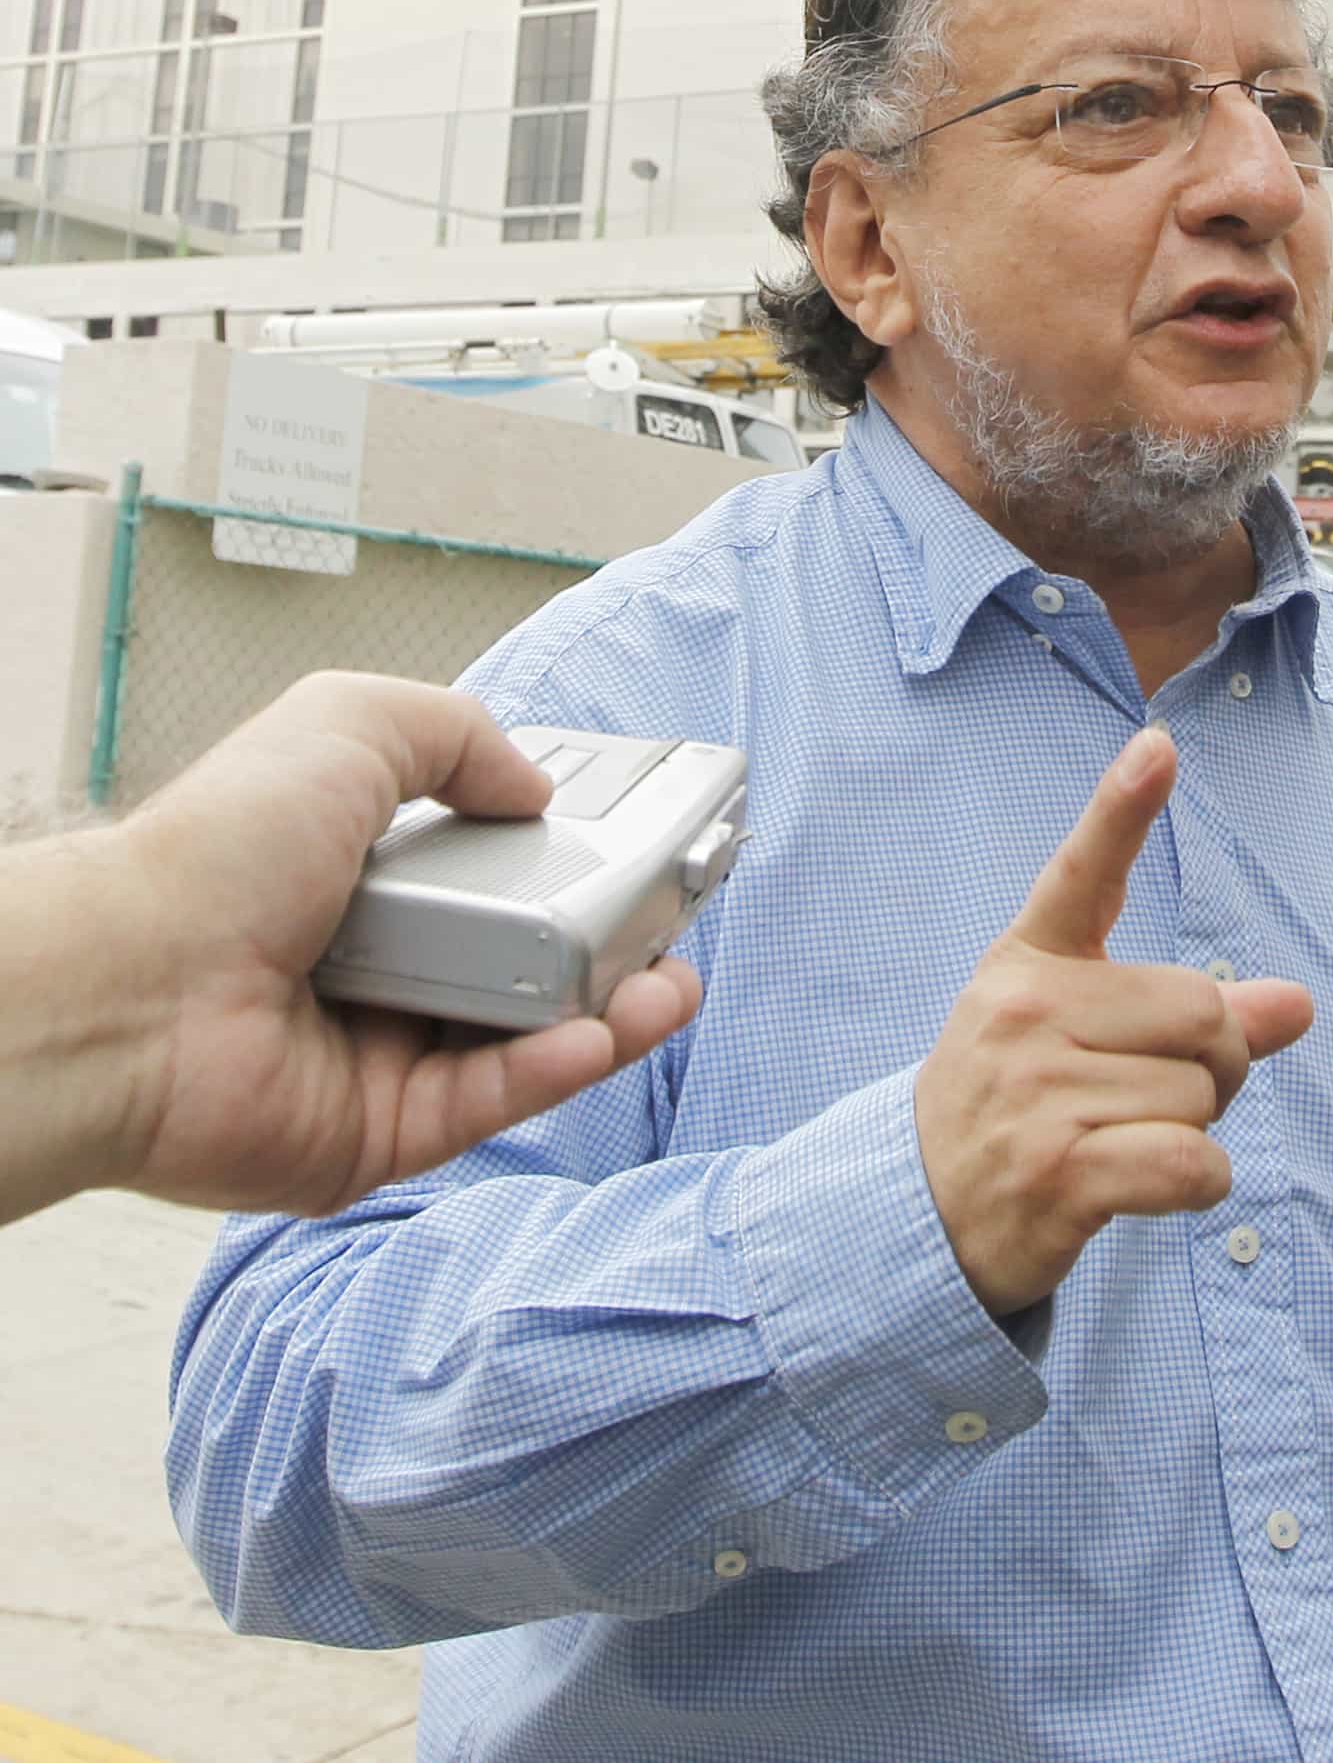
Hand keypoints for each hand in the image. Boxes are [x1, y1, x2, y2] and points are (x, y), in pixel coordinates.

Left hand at [3, 672, 704, 1226]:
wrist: (133, 986)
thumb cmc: (208, 859)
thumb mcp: (345, 726)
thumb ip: (456, 734)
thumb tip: (535, 788)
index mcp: (360, 880)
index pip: (491, 875)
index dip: (567, 867)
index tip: (634, 855)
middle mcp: (372, 969)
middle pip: (522, 964)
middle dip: (608, 950)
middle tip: (668, 927)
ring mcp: (375, 1059)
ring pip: (521, 1044)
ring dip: (605, 1017)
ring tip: (664, 987)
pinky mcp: (377, 1137)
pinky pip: (485, 1105)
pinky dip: (550, 1072)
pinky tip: (597, 1034)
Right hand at [914, 728, 1315, 1316]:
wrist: (921, 1215)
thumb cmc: (1021, 1108)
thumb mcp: (1086, 1039)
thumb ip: (1195, 1015)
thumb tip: (1298, 1005)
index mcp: (1028, 964)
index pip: (1082, 876)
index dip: (1122, 809)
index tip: (1158, 747)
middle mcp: (1026, 1014)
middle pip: (1205, 1013)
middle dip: (1211, 1064)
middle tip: (1146, 1096)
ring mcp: (1038, 1094)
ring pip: (1204, 1094)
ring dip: (1194, 1129)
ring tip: (1122, 1141)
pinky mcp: (1060, 1173)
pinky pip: (1195, 1162)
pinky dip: (1198, 1183)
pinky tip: (1147, 1185)